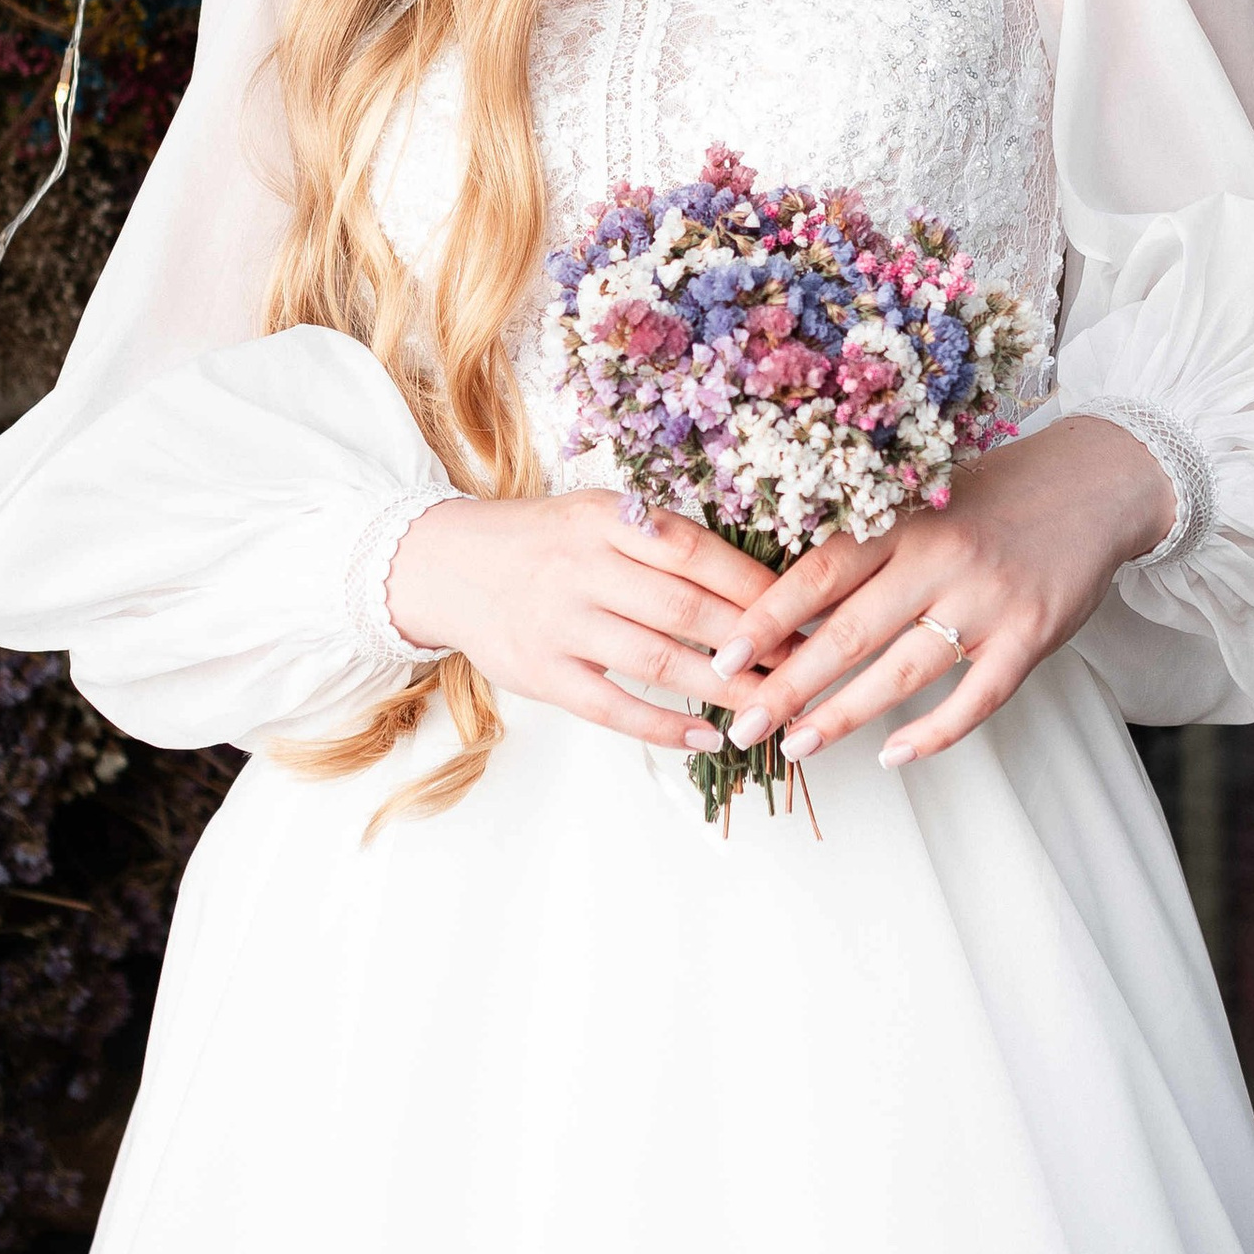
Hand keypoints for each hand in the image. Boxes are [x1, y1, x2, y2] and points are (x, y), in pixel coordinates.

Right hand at [385, 491, 774, 748]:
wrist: (444, 564)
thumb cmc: (542, 542)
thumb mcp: (596, 515)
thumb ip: (660, 539)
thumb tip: (755, 578)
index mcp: (605, 519)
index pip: (697, 551)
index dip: (757, 584)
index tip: (807, 607)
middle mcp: (583, 567)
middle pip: (686, 608)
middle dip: (756, 640)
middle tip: (809, 663)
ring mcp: (560, 623)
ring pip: (658, 660)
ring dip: (724, 687)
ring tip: (773, 706)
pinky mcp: (541, 673)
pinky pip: (612, 706)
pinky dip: (663, 727)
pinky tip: (706, 737)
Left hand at [705, 418, 1175, 772]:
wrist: (1096, 483)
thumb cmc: (993, 494)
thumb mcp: (924, 497)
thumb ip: (868, 542)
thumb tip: (782, 601)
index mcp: (905, 518)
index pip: (820, 572)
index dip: (767, 618)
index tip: (723, 658)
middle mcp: (942, 558)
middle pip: (850, 632)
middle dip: (789, 685)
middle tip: (743, 724)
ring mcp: (989, 601)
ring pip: (904, 672)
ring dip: (845, 716)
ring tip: (797, 747)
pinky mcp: (1031, 637)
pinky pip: (976, 699)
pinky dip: (933, 734)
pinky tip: (891, 755)